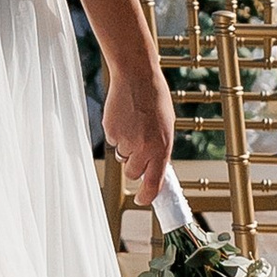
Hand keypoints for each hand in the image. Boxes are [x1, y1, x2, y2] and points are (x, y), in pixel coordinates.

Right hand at [100, 58, 173, 210]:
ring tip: (133, 124)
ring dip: (126, 147)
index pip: (154, 183)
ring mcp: (125, 140)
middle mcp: (143, 148)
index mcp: (162, 148)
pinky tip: (124, 116)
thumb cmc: (155, 99)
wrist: (136, 76)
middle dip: (134, 165)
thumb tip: (153, 167)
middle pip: (133, 172)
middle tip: (138, 146)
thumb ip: (160, 149)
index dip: (147, 196)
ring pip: (122, 156)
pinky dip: (117, 133)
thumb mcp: (166, 127)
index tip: (143, 200)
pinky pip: (112, 140)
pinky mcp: (110, 131)